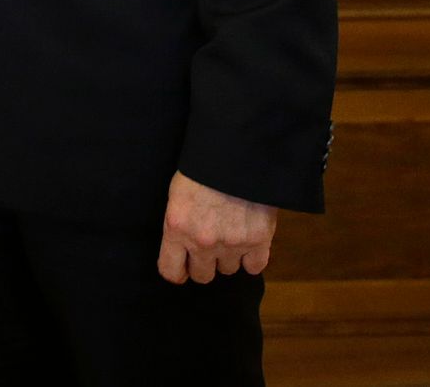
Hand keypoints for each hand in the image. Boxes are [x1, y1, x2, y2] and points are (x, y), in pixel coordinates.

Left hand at [159, 171, 275, 282]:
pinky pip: (254, 268)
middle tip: (209, 247)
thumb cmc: (201, 167)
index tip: (182, 266)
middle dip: (204, 264)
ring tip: (230, 234)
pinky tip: (249, 242)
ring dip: (228, 257)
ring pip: (228, 270)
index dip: (177, 270)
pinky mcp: (258, 242)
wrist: (235, 153)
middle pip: (202, 276)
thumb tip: (181, 244)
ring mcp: (231, 245)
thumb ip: (179, 224)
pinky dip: (252, 258)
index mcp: (177, 228)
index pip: (171, 271)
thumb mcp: (177, 194)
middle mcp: (202, 242)